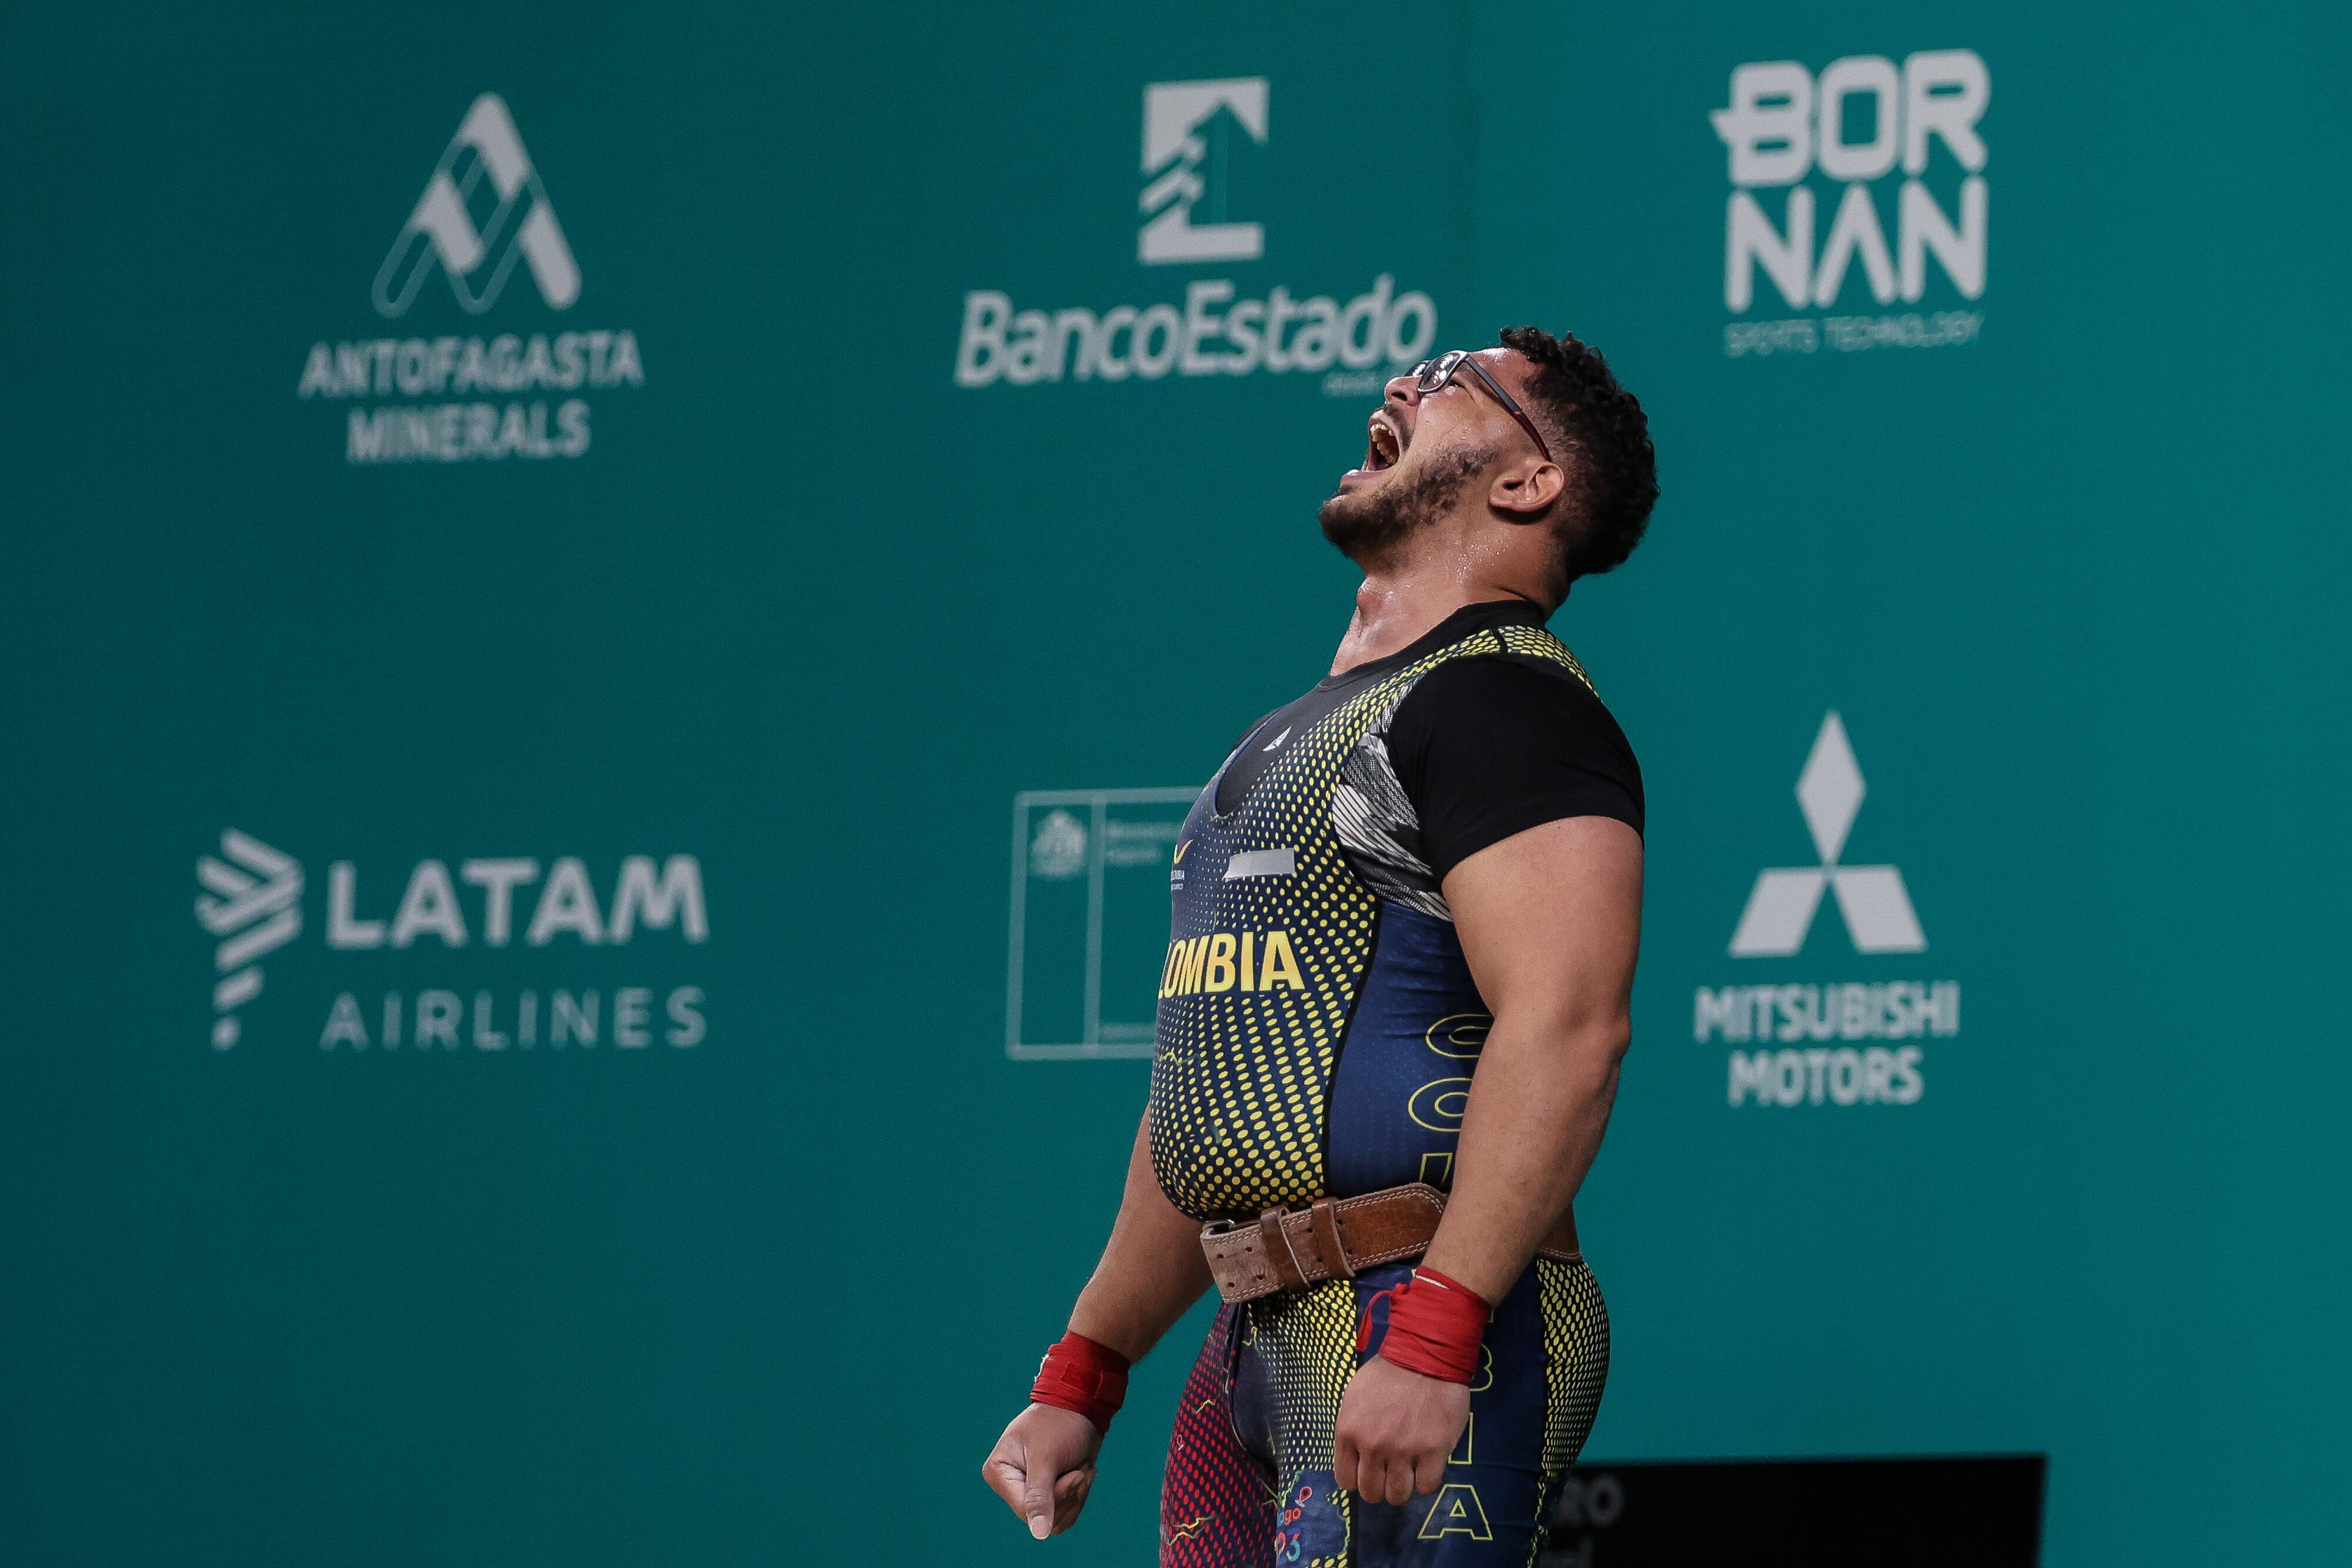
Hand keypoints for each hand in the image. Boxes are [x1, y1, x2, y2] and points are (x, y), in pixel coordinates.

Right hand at [982, 1402, 1103, 1538]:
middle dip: (1068, 1494)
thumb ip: (1040, 1496)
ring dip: (1077, 1496)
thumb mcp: (1047, 1457)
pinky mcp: (1049, 1496)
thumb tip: (1038, 1533)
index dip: (1055, 1497)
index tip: (1075, 1474)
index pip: (1024, 1508)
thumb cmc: (1058, 1424)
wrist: (1082, 1409)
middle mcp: (1011, 1486)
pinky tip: (1082, 1474)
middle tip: (1080, 1470)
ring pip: (1056, 1521)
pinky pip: (1066, 1516)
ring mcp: (1030, 1492)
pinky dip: (1080, 1497)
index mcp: (999, 1472)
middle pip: (1042, 1517)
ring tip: (1082, 1469)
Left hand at [1332, 1355, 1469, 1504]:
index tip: (1367, 1471)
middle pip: (1372, 1492)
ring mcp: (1403, 1451)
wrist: (1424, 1356)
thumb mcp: (1354, 1397)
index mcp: (1348, 1432)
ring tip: (1408, 1472)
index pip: (1345, 1480)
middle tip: (1389, 1473)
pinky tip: (1427, 1466)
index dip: (1357, 1478)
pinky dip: (1426, 1481)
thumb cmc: (1387, 1373)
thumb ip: (1352, 1429)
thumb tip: (1355, 1455)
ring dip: (1402, 1487)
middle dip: (1380, 1486)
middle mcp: (1372, 1446)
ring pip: (1398, 1495)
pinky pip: (1426, 1486)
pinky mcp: (1433, 1452)